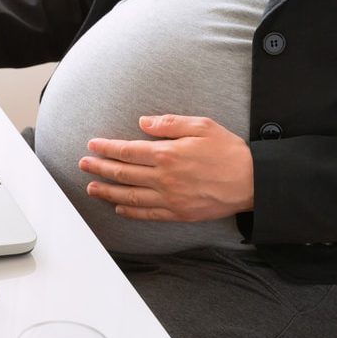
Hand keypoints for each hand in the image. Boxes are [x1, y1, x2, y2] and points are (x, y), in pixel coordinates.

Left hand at [78, 115, 253, 221]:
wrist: (253, 182)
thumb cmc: (229, 151)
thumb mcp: (201, 126)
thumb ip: (169, 124)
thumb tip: (142, 123)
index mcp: (167, 154)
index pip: (127, 151)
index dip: (106, 148)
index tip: (92, 145)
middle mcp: (164, 178)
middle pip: (123, 174)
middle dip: (99, 168)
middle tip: (83, 165)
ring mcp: (170, 198)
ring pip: (130, 196)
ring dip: (107, 192)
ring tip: (91, 188)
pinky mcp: (178, 213)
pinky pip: (148, 214)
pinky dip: (130, 211)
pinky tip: (118, 206)